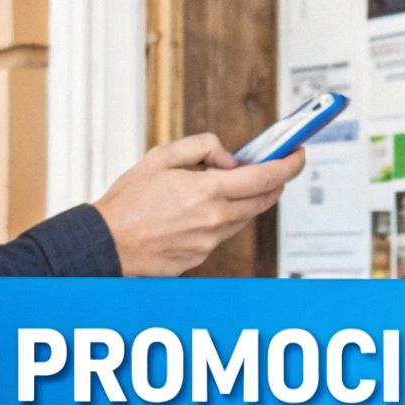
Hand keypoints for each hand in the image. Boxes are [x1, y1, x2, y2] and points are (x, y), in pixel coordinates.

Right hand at [95, 134, 305, 275]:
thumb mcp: (161, 157)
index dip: (289, 165)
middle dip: (275, 182)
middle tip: (274, 167)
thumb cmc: (128, 201)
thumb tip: (230, 159)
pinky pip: (224, 233)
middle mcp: (215, 219)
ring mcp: (209, 242)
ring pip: (245, 218)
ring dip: (248, 200)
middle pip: (264, 200)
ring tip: (228, 185)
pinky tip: (202, 209)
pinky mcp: (201, 257)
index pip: (266, 177)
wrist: (106, 244)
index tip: (298, 154)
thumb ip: (202, 148)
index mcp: (207, 190)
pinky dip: (224, 217)